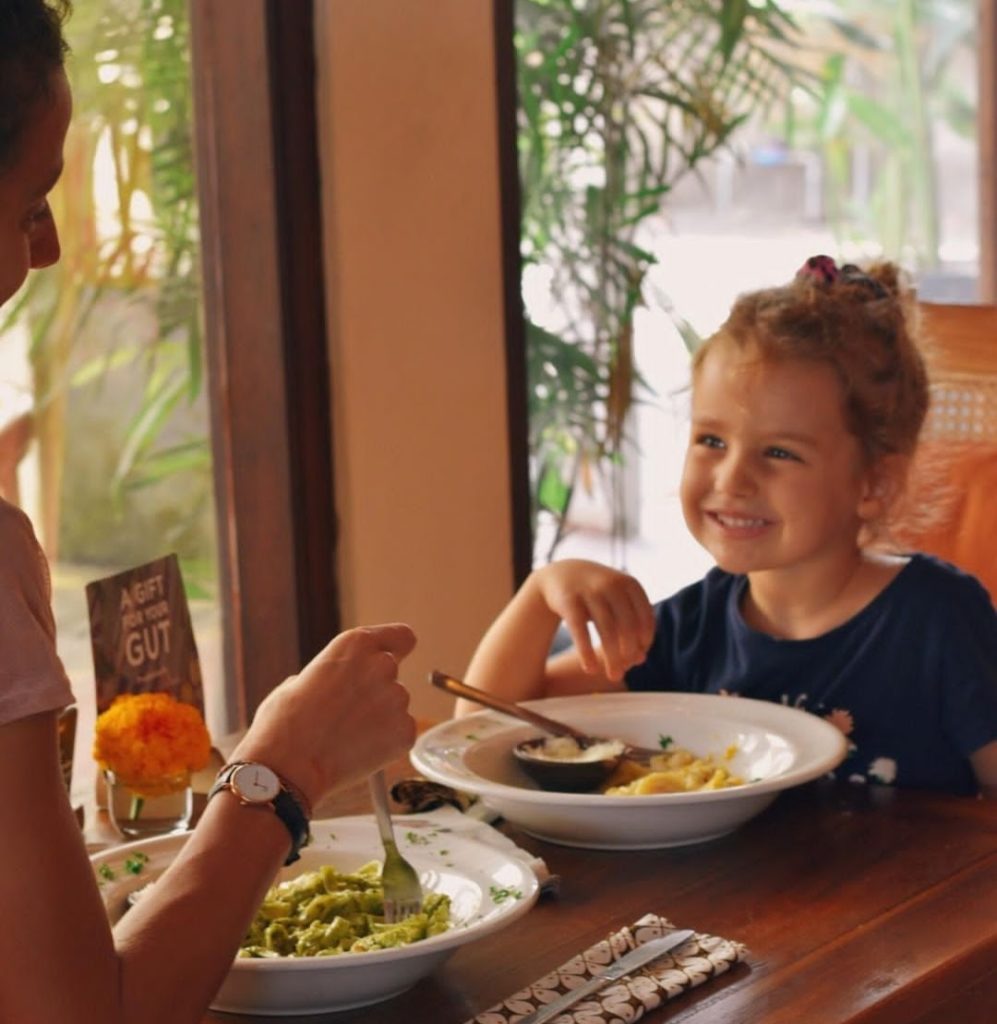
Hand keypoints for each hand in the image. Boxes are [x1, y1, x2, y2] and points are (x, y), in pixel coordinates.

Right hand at [231, 623, 416, 808]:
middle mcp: (382, 665)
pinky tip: (357, 752)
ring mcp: (398, 698)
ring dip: (380, 717)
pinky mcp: (405, 731)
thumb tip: (336, 685)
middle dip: (376, 688)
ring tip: (346, 737)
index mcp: (356, 644)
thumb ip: (330, 674)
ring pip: (395, 705)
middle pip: (392, 673)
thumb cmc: (284, 723)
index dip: (396, 648)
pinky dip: (386, 743)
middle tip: (349, 712)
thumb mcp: (301, 680)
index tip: (394, 656)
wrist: (287, 766)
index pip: (401, 636)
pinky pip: (400, 733)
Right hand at [533, 560, 653, 681]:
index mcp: (630, 584)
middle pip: (628, 627)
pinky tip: (590, 669)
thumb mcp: (617, 603)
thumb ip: (631, 627)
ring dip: (612, 658)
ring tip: (613, 676)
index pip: (646, 619)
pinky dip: (587, 652)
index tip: (637, 658)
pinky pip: (581, 631)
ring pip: (607, 631)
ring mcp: (590, 591)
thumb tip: (640, 660)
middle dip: (629, 654)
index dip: (644, 643)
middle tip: (624, 672)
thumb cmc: (596, 594)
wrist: (560, 574)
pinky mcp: (569, 601)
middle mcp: (612, 584)